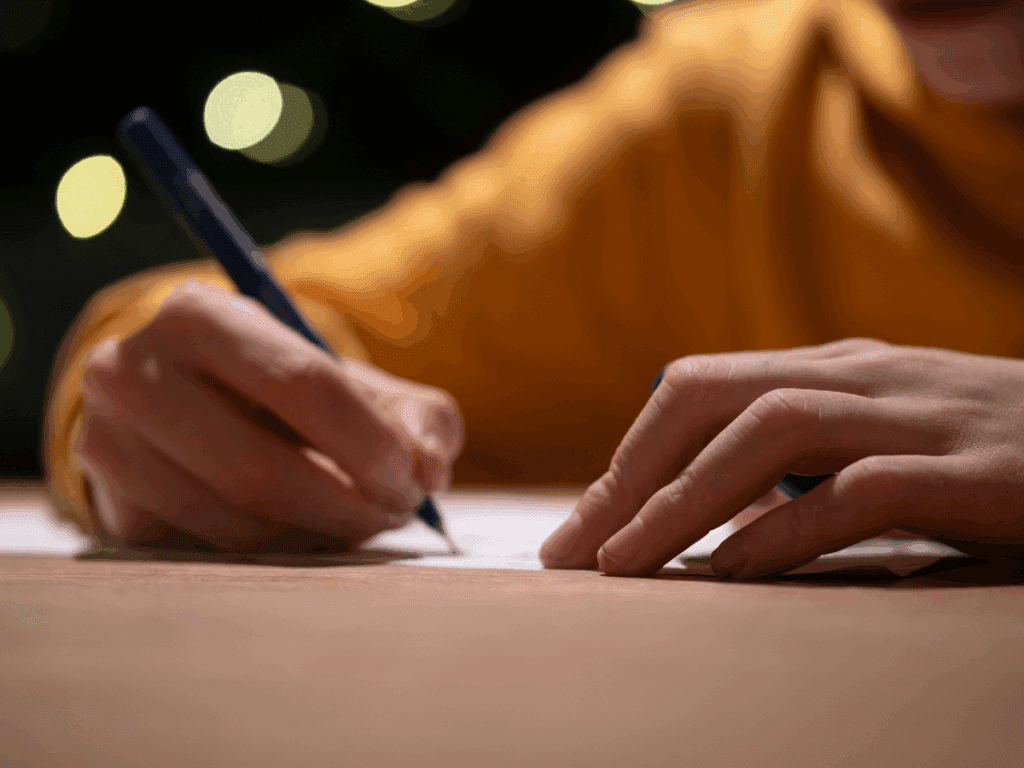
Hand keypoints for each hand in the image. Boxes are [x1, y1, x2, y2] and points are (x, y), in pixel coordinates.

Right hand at [79, 281, 463, 551]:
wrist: (191, 407)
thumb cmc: (285, 392)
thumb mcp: (353, 381)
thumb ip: (413, 415)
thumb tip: (430, 468)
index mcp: (200, 316)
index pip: (305, 383)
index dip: (371, 443)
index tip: (414, 480)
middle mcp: (133, 372)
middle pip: (260, 469)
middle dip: (347, 504)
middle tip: (395, 513)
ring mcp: (110, 444)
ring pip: (236, 521)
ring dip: (319, 534)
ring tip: (360, 519)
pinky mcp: (113, 507)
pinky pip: (211, 551)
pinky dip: (279, 552)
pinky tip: (309, 531)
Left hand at [540, 338, 1023, 578]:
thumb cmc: (987, 454)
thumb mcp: (880, 438)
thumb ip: (800, 457)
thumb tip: (704, 510)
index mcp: (832, 367)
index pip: (696, 388)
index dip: (628, 457)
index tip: (580, 529)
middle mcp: (863, 377)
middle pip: (710, 396)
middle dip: (631, 474)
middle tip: (575, 552)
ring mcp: (920, 417)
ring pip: (768, 432)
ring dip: (683, 501)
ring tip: (625, 566)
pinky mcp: (978, 471)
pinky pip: (860, 491)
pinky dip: (787, 529)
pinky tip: (735, 573)